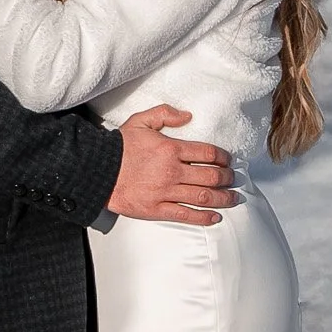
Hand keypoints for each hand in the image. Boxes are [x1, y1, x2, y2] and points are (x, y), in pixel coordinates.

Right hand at [107, 104, 237, 225]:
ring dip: (223, 198)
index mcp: (170, 148)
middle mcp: (172, 171)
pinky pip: (186, 215)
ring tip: (233, 198)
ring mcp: (166, 192)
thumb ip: (165, 114)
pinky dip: (204, 217)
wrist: (97, 170)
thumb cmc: (119, 147)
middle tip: (234, 179)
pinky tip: (215, 217)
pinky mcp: (157, 209)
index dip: (223, 157)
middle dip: (227, 178)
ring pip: (203, 196)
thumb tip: (187, 116)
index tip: (229, 160)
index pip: (207, 152)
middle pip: (211, 176)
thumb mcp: (140, 121)